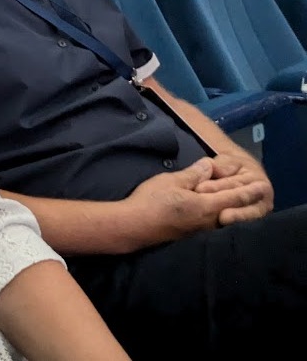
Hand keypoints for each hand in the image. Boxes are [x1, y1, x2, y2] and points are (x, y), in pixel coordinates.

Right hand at [124, 158, 270, 246]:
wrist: (134, 226)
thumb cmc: (152, 201)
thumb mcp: (172, 181)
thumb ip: (194, 174)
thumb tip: (209, 166)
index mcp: (206, 206)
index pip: (235, 197)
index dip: (250, 191)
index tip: (264, 186)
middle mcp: (209, 221)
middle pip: (232, 208)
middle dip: (246, 198)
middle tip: (260, 190)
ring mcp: (200, 228)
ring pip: (223, 215)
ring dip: (234, 206)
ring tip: (243, 198)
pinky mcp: (191, 232)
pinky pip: (213, 220)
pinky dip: (222, 211)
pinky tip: (220, 209)